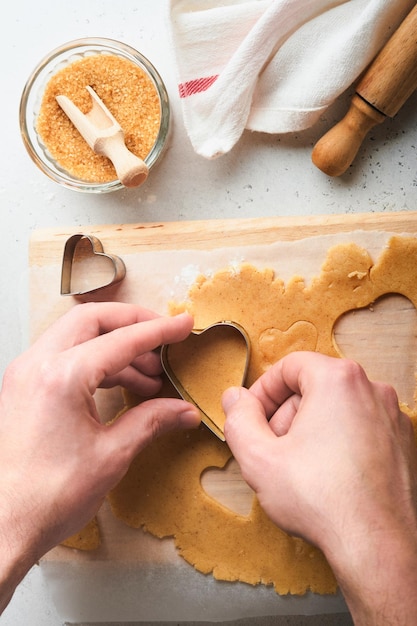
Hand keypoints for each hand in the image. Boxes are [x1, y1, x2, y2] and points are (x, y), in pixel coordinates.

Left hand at [0, 303, 199, 607]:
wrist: (3, 528)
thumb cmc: (46, 497)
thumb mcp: (111, 456)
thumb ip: (151, 422)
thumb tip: (183, 410)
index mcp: (61, 377)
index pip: (121, 339)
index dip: (159, 331)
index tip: (183, 325)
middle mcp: (37, 365)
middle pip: (92, 320)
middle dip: (133, 324)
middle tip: (164, 338)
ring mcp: (25, 374)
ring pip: (77, 336)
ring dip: (115, 348)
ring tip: (149, 377)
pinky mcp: (23, 388)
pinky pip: (64, 357)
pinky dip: (95, 363)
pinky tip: (121, 386)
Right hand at [222, 352, 416, 623]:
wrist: (376, 545)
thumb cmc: (321, 500)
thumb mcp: (258, 458)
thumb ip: (238, 419)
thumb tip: (234, 397)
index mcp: (338, 380)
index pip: (290, 366)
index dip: (264, 391)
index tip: (253, 417)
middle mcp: (371, 389)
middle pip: (314, 386)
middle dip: (287, 413)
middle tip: (273, 447)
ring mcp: (391, 415)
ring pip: (337, 407)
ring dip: (311, 428)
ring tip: (299, 466)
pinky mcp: (402, 440)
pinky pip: (360, 426)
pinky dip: (339, 440)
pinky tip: (327, 475)